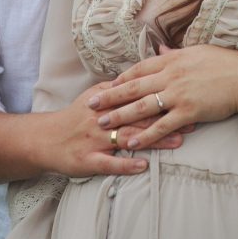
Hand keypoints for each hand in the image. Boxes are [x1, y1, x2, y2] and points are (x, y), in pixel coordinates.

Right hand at [36, 80, 187, 177]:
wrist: (45, 139)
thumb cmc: (75, 117)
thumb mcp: (94, 95)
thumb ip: (118, 87)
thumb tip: (143, 73)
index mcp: (105, 100)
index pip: (138, 96)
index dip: (162, 96)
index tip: (185, 96)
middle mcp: (101, 118)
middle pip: (138, 116)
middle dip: (166, 117)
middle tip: (192, 120)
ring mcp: (95, 139)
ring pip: (128, 138)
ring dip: (154, 140)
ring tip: (178, 141)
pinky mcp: (88, 160)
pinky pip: (109, 163)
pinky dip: (126, 164)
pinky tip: (143, 165)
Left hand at [87, 45, 237, 149]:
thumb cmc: (224, 64)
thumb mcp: (196, 52)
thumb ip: (175, 53)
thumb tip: (160, 48)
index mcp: (172, 60)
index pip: (139, 69)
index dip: (121, 79)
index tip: (105, 85)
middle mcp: (170, 76)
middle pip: (133, 87)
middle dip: (110, 96)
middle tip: (91, 104)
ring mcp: (178, 94)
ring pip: (142, 106)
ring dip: (120, 116)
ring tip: (103, 124)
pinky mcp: (188, 111)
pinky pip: (162, 125)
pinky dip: (145, 135)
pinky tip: (132, 142)